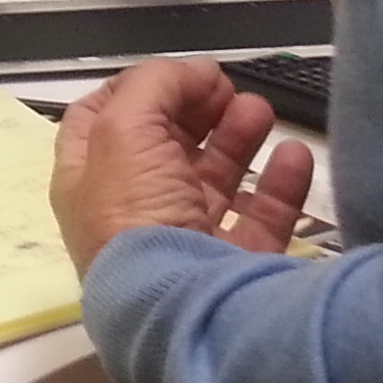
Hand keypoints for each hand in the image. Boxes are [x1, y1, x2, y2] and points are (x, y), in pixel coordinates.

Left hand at [51, 57, 316, 275]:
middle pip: (162, 150)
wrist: (183, 312)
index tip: (174, 73)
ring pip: (212, 181)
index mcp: (89, 185)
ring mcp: (185, 245)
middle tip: (225, 88)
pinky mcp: (234, 269)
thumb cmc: (136, 217)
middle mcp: (131, 215)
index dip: (133, 92)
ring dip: (236, 139)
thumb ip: (153, 86)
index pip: (100, 125)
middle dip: (193, 111)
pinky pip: (261, 219)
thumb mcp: (125, 130)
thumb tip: (192, 70)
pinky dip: (279, 185)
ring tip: (259, 111)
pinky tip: (293, 155)